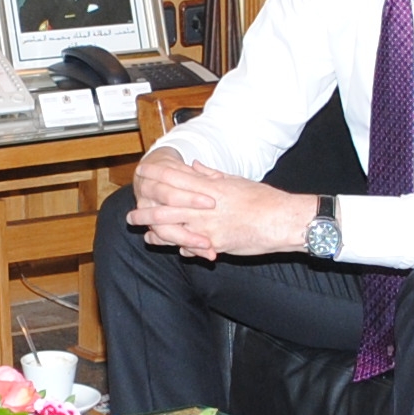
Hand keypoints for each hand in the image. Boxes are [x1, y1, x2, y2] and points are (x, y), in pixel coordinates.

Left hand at [126, 163, 312, 261]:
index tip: (141, 175)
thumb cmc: (263, 198)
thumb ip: (212, 175)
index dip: (155, 176)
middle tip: (131, 214)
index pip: (174, 179)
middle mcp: (204, 207)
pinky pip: (191, 247)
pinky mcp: (215, 245)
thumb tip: (196, 166)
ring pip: (173, 230)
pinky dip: (180, 247)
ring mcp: (208, 227)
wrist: (282, 219)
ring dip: (156, 232)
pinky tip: (171, 248)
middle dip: (146, 211)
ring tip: (144, 235)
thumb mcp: (235, 181)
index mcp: (209, 188)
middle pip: (166, 207)